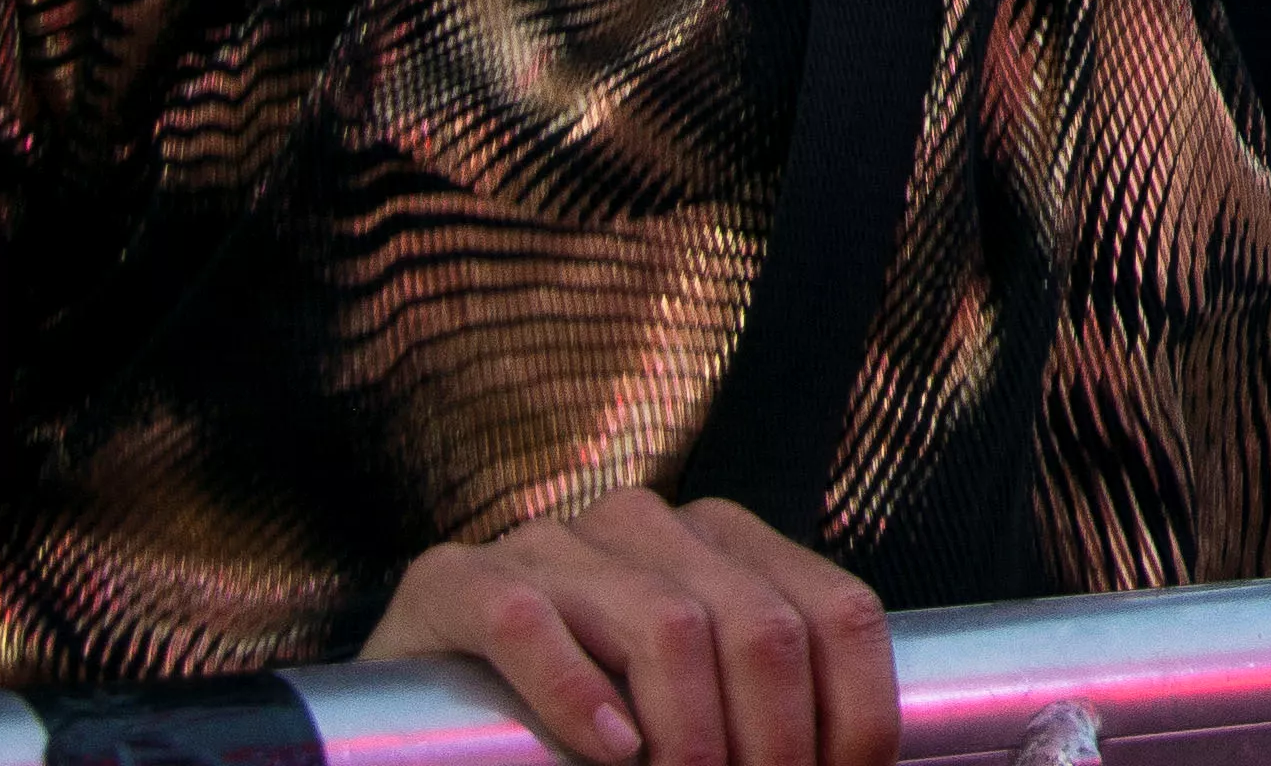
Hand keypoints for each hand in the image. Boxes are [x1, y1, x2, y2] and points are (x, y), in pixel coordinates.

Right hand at [363, 487, 898, 765]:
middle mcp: (642, 526)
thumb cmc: (570, 734)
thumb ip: (758, 722)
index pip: (835, 612)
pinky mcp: (454, 580)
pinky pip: (526, 618)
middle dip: (776, 746)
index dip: (858, 717)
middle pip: (759, 625)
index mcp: (720, 544)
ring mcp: (547, 545)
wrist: (413, 726)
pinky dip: (576, 693)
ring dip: (693, 737)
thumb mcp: (686, 716)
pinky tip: (611, 751)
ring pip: (663, 622)